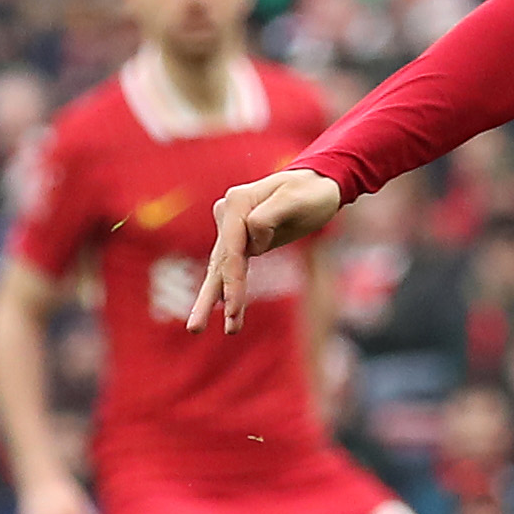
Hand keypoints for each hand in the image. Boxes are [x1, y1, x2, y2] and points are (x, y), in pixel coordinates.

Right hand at [187, 168, 343, 333]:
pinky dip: (230, 293)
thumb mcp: (296, 199)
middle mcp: (228, 213)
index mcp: (237, 202)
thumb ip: (270, 216)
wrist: (318, 184)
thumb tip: (253, 242)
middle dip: (210, 297)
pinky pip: (233, 270)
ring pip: (221, 270)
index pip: (231, 248)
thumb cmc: (310, 192)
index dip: (232, 279)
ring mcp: (232, 228)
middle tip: (195, 329)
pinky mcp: (240, 241)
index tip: (233, 306)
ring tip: (196, 329)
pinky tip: (229, 317)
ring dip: (214, 301)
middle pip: (219, 262)